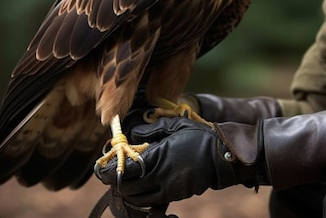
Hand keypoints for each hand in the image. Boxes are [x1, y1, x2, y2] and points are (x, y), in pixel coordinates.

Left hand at [95, 117, 251, 205]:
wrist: (224, 155)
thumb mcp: (175, 125)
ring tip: (128, 176)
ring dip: (128, 189)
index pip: (124, 171)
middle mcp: (161, 178)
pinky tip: (145, 182)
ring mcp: (169, 190)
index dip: (108, 171)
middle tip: (113, 171)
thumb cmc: (199, 136)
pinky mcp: (175, 196)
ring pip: (137, 198)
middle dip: (116, 181)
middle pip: (127, 189)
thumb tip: (131, 135)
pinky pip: (152, 200)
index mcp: (158, 158)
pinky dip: (143, 194)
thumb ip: (151, 130)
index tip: (102, 167)